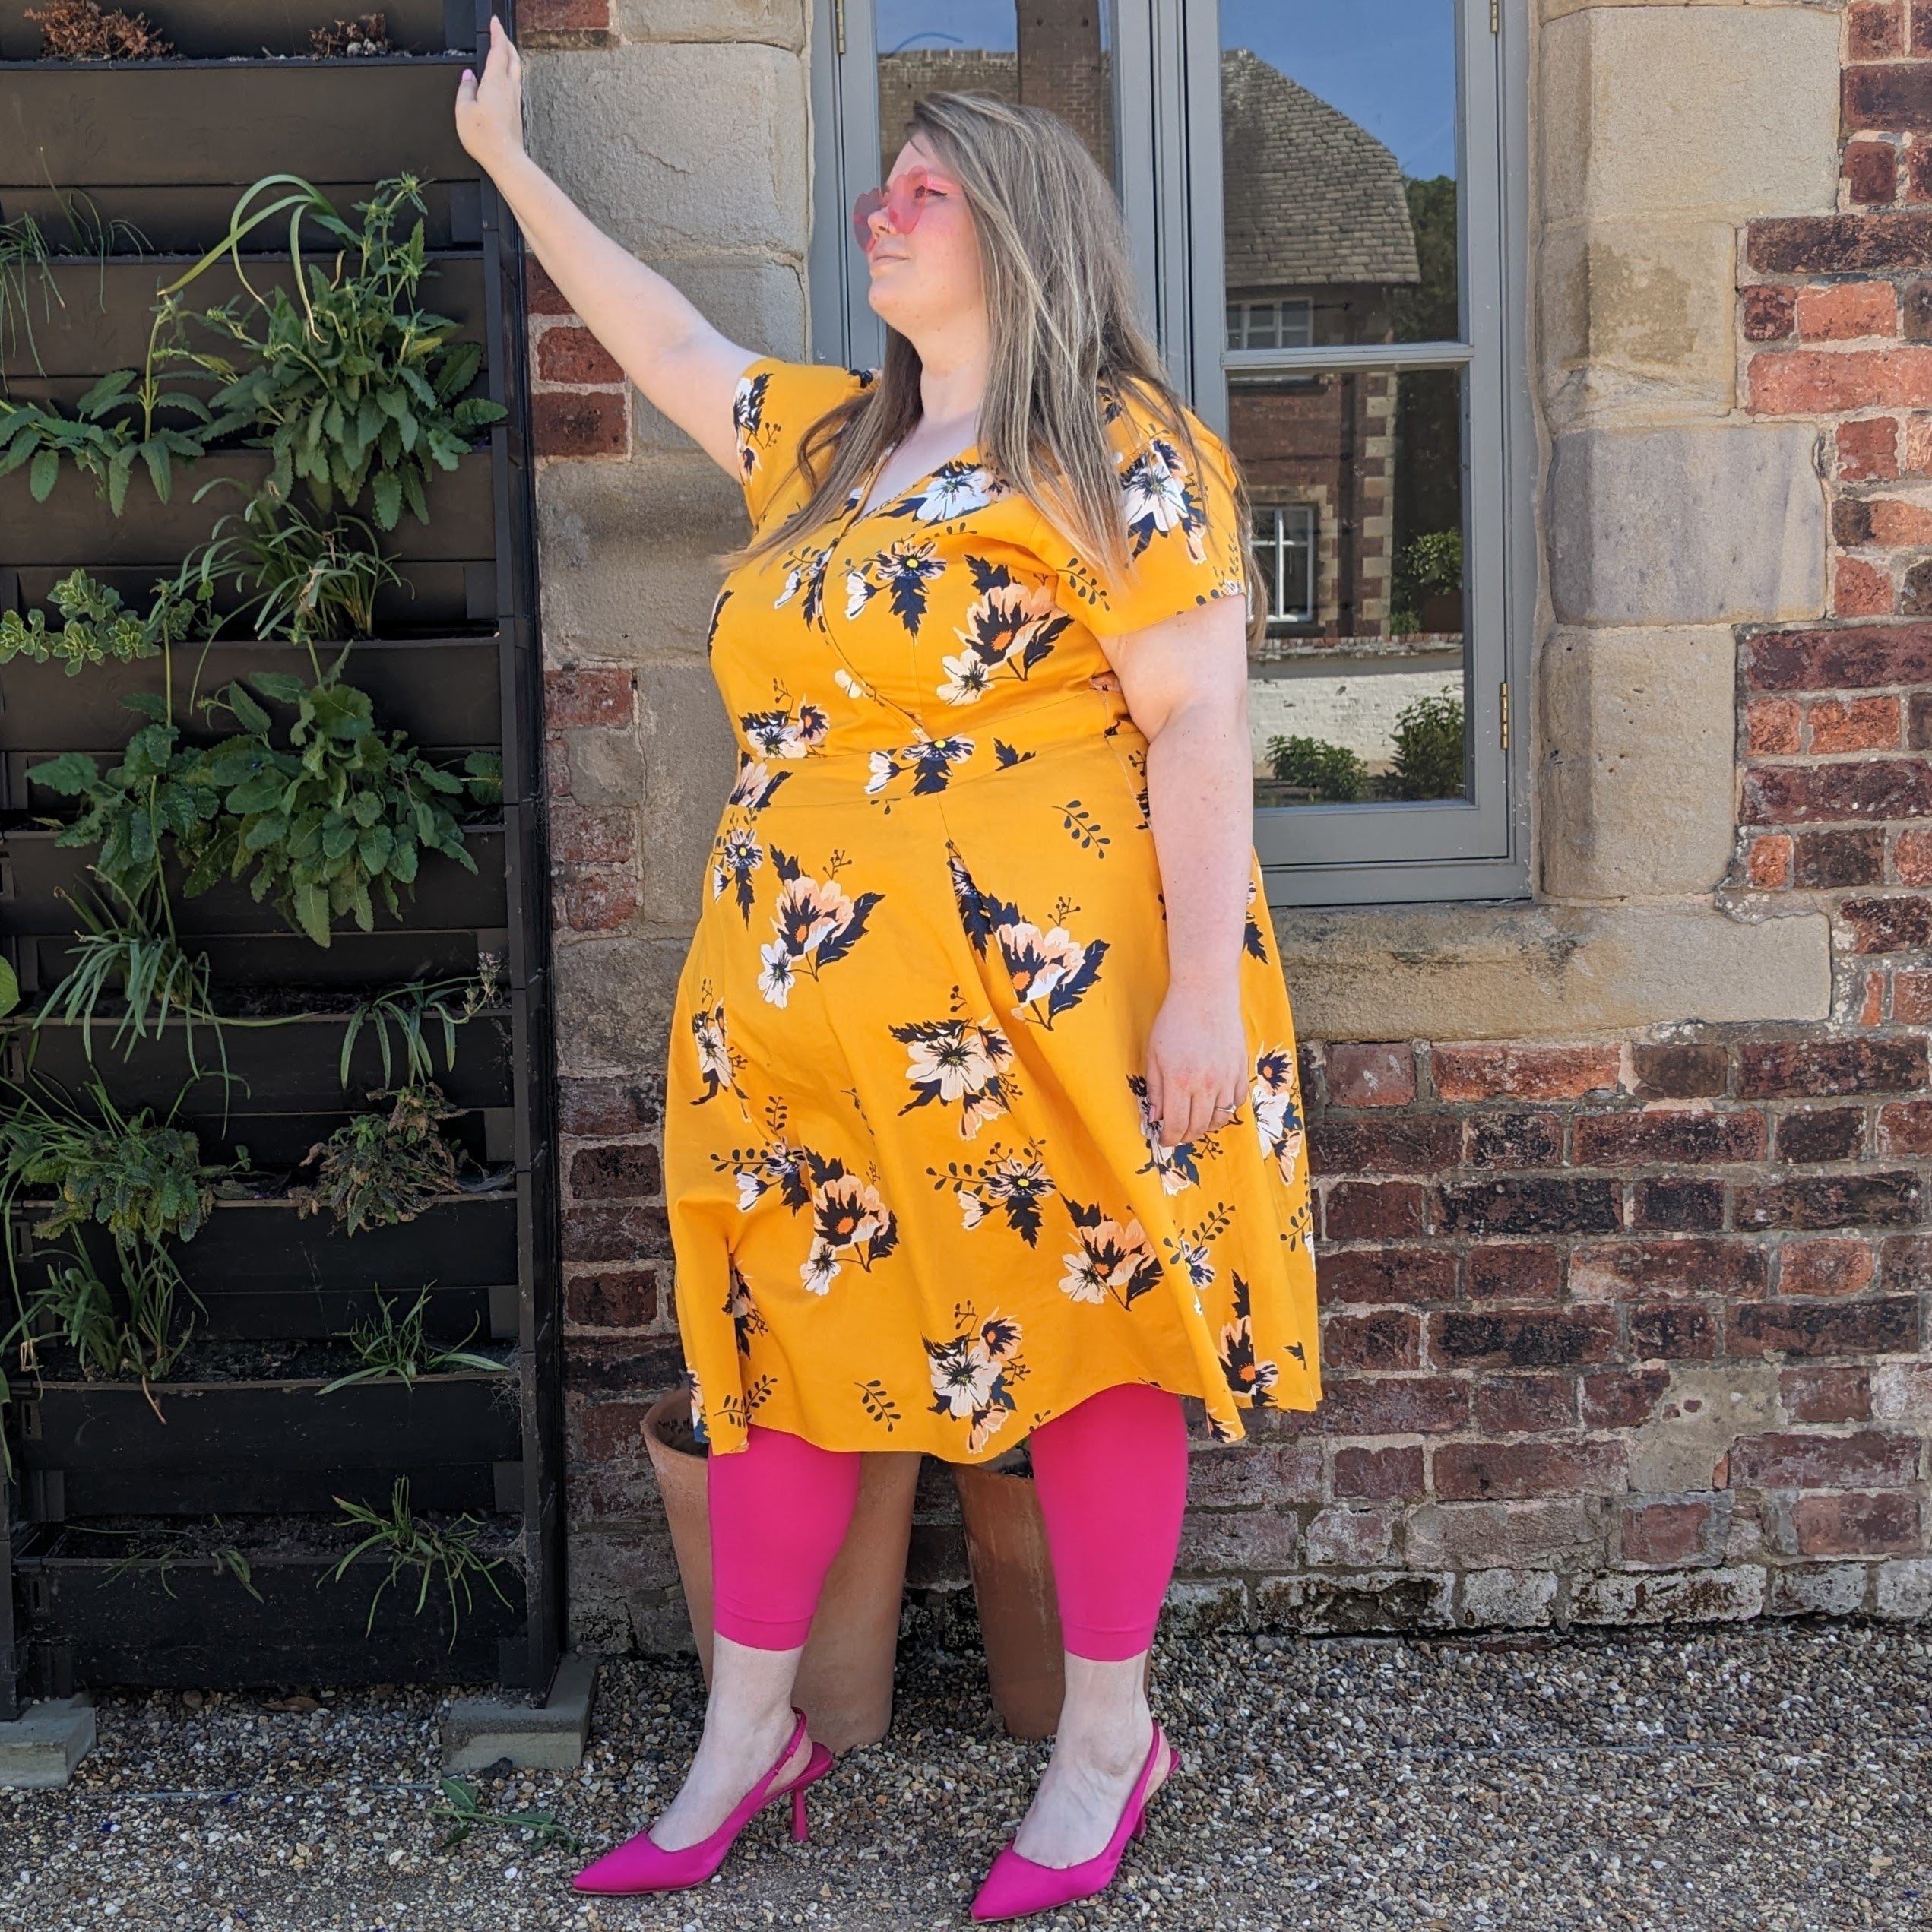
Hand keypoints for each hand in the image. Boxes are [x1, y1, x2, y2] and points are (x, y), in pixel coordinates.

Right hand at [455, 14, 525, 170]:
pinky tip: (504, 79)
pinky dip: (510, 73)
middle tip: (500, 34)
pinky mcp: (516, 111)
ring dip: (510, 57)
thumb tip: (468, 77)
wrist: (505, 158)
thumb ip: (465, 88)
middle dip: (506, 43)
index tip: (494, 23)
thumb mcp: (463, 110)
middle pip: (512, 58)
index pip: (498, 49)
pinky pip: (514, 84)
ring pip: (516, 70)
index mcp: (495, 82)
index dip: (497, 33)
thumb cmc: (485, 138)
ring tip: (503, 52)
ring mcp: (515, 100)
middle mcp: (509, 88)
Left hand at [1143, 980, 1246, 1151]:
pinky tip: (1214, 1105)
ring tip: (1196, 1122)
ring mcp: (1226, 1078)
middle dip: (1186, 1136)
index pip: (1176, 1125)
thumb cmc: (1175, 1020)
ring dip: (1206, 1126)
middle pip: (1198, 1127)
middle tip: (1178, 1134)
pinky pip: (1237, 1102)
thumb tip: (1155, 1118)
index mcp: (1179, 1081)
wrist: (1206, 993)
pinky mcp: (1241, 1069)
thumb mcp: (1154, 1055)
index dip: (1169, 1138)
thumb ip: (1155, 1089)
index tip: (1164, 1140)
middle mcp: (1205, 1084)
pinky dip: (1226, 1109)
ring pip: (1220, 1118)